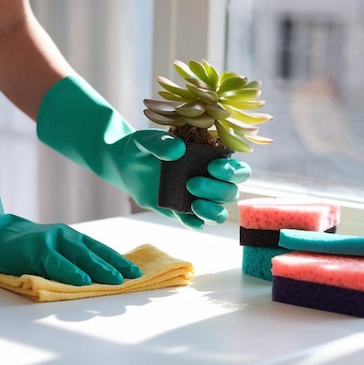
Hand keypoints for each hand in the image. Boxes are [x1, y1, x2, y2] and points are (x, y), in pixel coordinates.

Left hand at [132, 130, 250, 229]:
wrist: (125, 166)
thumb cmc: (143, 148)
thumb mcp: (147, 140)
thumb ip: (160, 142)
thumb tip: (177, 150)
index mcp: (211, 159)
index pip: (238, 169)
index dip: (233, 171)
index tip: (212, 167)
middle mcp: (210, 180)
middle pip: (231, 192)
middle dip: (217, 190)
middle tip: (191, 183)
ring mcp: (198, 198)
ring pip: (220, 211)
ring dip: (213, 210)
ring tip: (194, 204)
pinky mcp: (182, 212)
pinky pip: (198, 223)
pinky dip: (197, 224)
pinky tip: (191, 220)